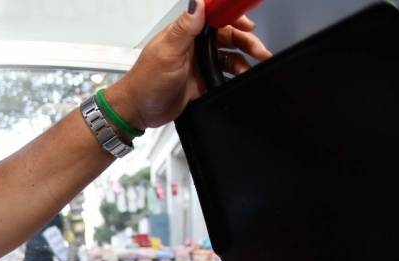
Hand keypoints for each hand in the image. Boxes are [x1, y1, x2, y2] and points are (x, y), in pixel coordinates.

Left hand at [104, 0, 272, 129]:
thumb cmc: (146, 81)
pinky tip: (242, 78)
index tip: (249, 23)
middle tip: (260, 50)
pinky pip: (225, 74)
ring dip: (244, 59)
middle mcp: (194, 45)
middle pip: (227, 36)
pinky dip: (236, 75)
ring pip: (229, 55)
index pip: (214, 16)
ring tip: (254, 67)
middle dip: (246, 41)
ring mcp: (199, 63)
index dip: (233, 17)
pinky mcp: (202, 81)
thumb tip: (198, 2)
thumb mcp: (168, 52)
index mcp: (185, 33)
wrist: (138, 111)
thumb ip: (185, 28)